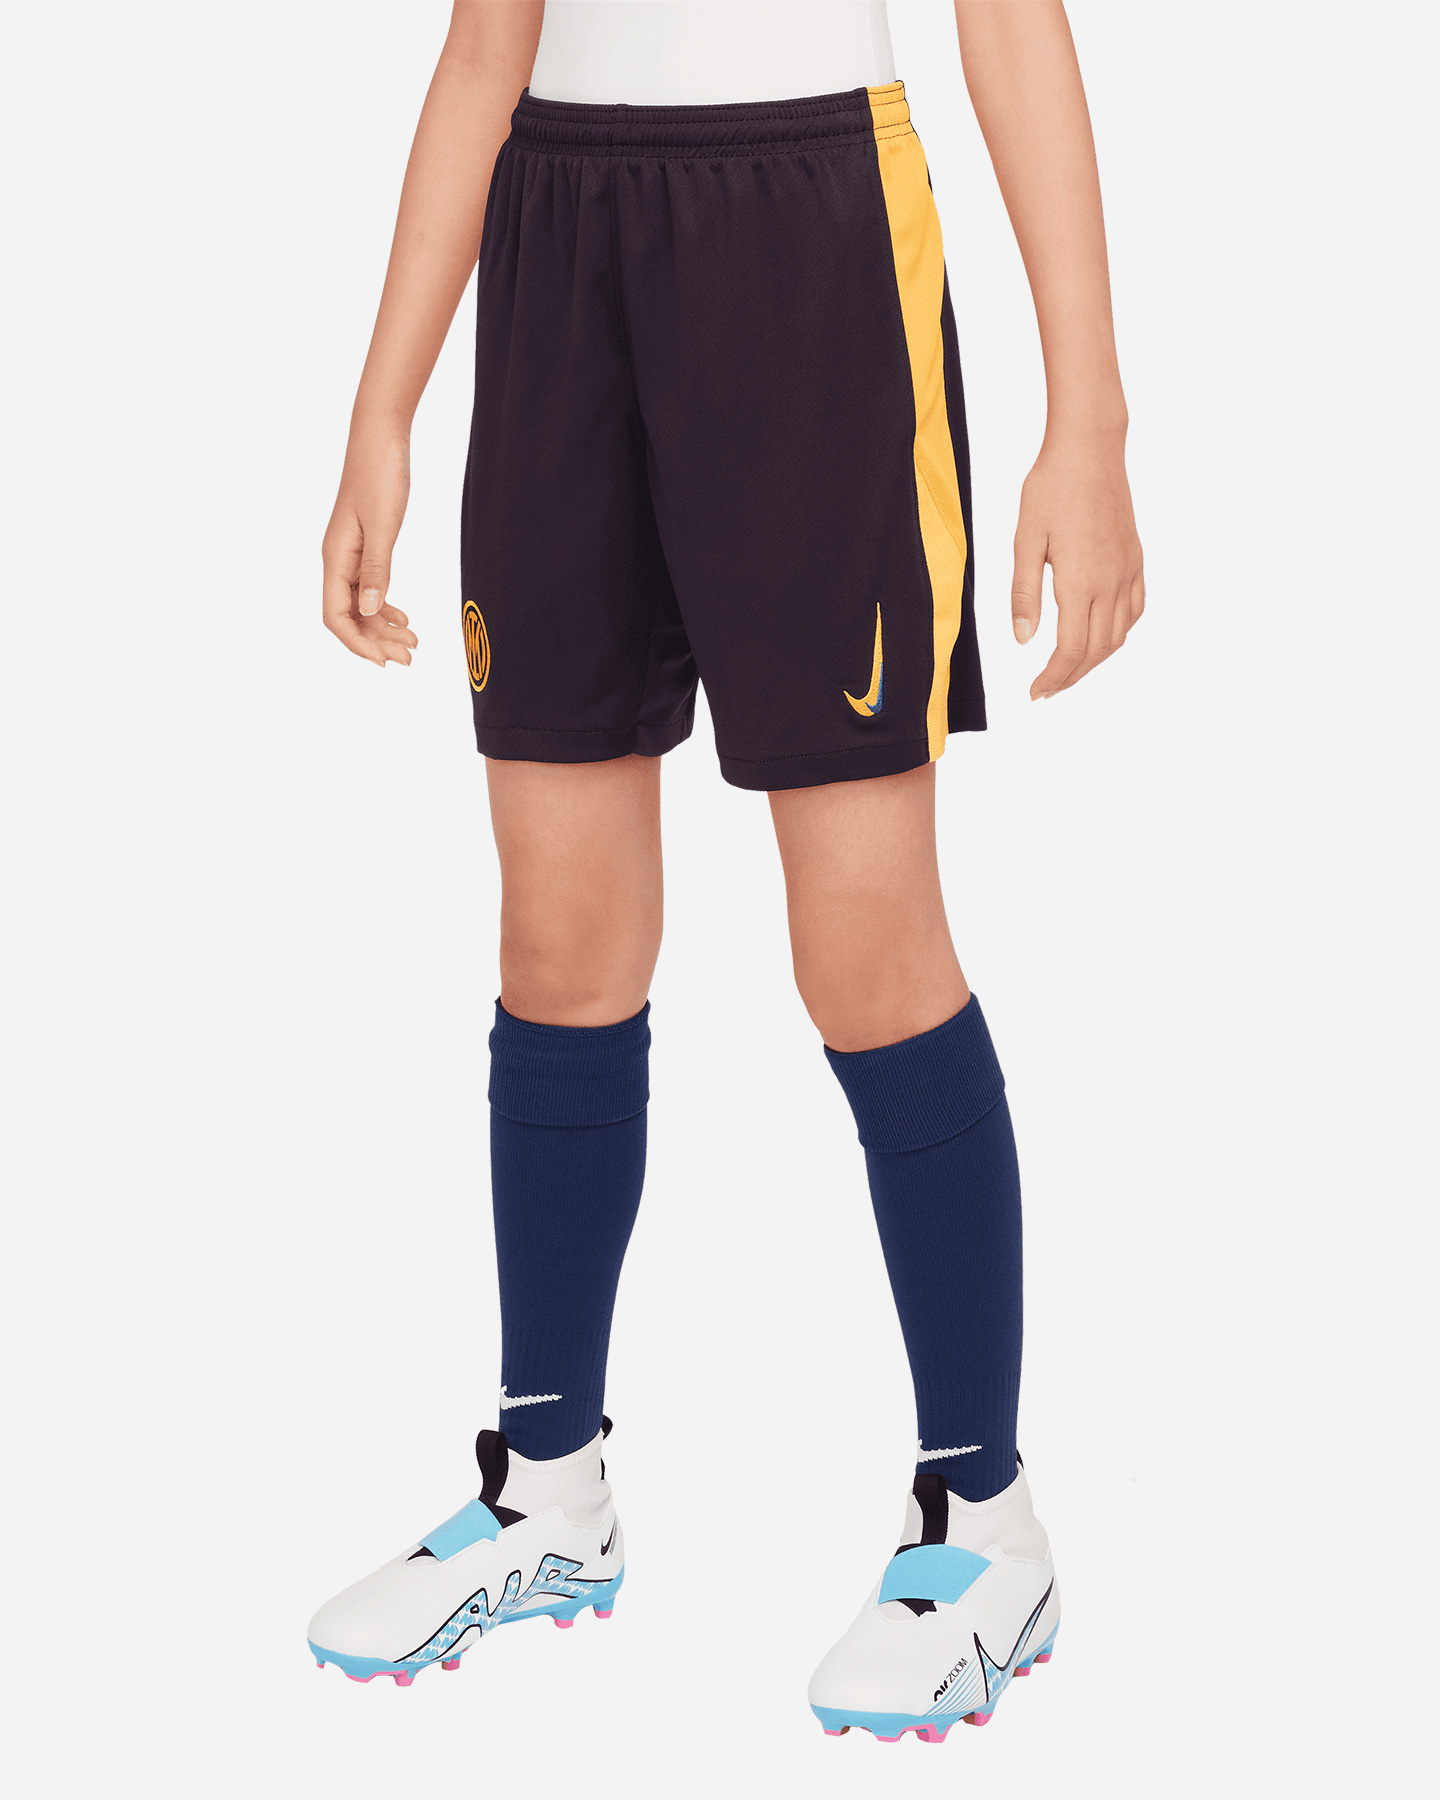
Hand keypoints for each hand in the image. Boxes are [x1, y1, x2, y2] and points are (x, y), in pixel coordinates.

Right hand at [321, 425, 419, 666]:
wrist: (380, 438)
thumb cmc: (379, 475)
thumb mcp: (383, 525)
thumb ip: (376, 570)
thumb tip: (367, 611)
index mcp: (335, 558)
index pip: (335, 616)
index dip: (357, 643)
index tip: (384, 662)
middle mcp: (337, 560)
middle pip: (349, 616)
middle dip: (376, 642)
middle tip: (410, 659)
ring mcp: (350, 554)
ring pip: (360, 605)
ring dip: (383, 628)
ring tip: (413, 644)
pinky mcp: (364, 546)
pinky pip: (369, 588)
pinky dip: (384, 607)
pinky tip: (404, 618)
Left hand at [1010, 433, 1144, 698]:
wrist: (1090, 449)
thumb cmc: (1051, 488)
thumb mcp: (1025, 541)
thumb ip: (1024, 593)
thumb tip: (1023, 639)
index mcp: (1080, 582)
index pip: (1070, 650)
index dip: (1053, 678)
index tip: (1035, 693)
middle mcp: (1110, 582)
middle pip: (1096, 651)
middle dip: (1071, 677)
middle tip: (1047, 690)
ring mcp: (1127, 571)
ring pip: (1119, 635)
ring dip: (1095, 660)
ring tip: (1069, 669)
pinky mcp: (1135, 558)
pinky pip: (1135, 609)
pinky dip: (1119, 633)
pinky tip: (1101, 635)